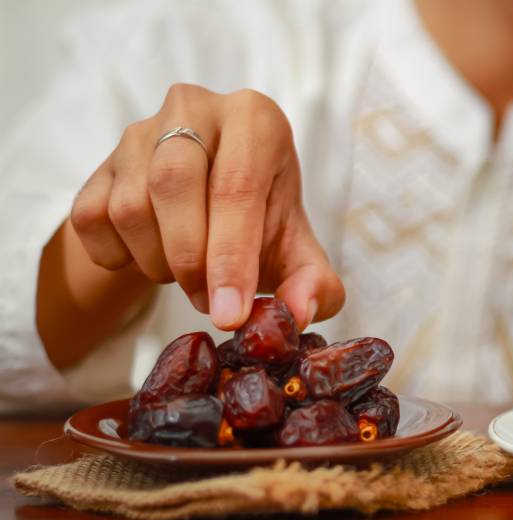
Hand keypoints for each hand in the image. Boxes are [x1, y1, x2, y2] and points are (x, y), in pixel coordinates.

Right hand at [69, 84, 343, 329]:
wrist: (209, 210)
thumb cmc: (261, 223)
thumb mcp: (298, 253)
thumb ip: (315, 285)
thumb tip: (300, 313)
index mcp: (255, 118)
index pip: (235, 187)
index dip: (230, 258)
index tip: (228, 314)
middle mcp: (194, 107)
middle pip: (174, 185)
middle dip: (189, 260)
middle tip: (207, 301)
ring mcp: (139, 131)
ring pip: (130, 206)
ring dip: (157, 262)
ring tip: (188, 273)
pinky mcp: (100, 163)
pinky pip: (92, 219)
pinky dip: (119, 258)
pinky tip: (153, 256)